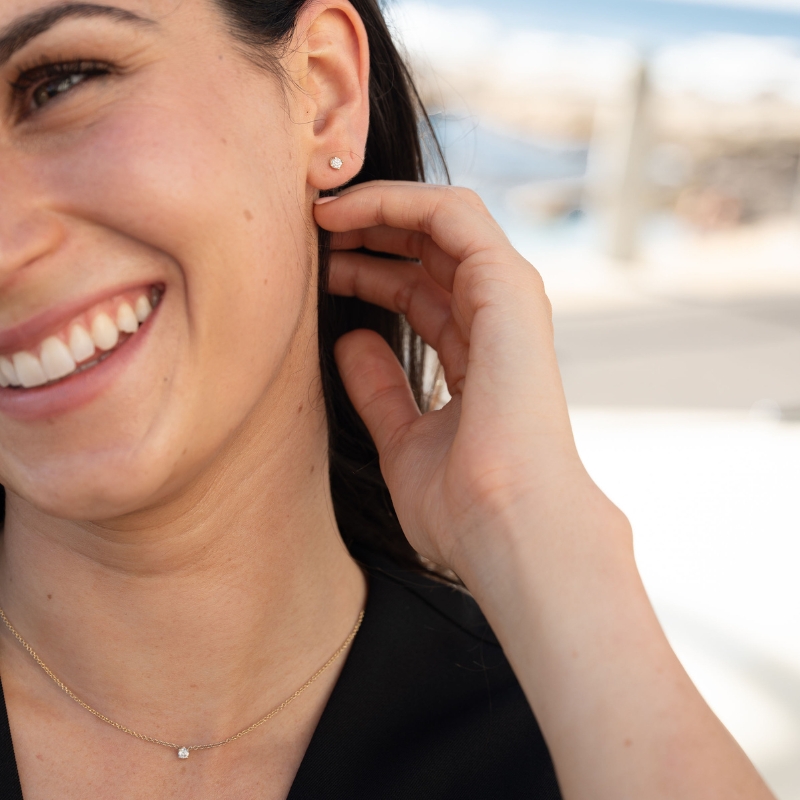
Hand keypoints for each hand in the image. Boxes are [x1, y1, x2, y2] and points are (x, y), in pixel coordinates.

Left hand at [316, 181, 617, 576]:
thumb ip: (380, 389)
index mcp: (478, 356)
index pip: (422, 292)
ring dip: (378, 210)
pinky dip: (398, 202)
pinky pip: (453, 216)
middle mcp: (497, 321)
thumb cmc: (462, 506)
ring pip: (443, 220)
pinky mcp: (509, 288)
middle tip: (312, 232)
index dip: (369, 272)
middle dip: (370, 234)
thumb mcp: (402, 439)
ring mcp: (508, 301)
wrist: (506, 531)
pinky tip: (344, 211)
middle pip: (429, 251)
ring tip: (319, 216)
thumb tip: (349, 343)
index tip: (316, 270)